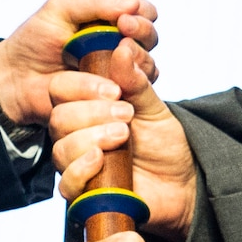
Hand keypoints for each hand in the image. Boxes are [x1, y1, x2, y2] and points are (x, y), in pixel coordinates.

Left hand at [0, 0, 158, 125]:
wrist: (15, 79)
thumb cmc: (35, 40)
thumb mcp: (59, 9)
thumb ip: (94, 2)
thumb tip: (132, 4)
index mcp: (109, 20)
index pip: (142, 12)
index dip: (143, 13)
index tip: (126, 18)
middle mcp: (118, 46)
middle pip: (150, 39)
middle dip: (143, 33)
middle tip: (125, 32)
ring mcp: (117, 73)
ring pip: (148, 66)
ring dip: (140, 60)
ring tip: (120, 58)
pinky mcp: (112, 99)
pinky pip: (134, 93)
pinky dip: (131, 84)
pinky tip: (116, 82)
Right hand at [51, 37, 197, 241]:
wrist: (181, 183)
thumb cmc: (165, 143)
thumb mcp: (154, 108)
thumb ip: (135, 82)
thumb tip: (122, 48)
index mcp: (88, 108)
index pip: (61, 89)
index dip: (82, 86)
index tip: (115, 89)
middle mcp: (77, 134)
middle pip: (59, 117)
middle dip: (91, 112)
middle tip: (126, 114)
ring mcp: (78, 163)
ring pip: (61, 147)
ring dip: (90, 137)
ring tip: (124, 134)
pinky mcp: (84, 192)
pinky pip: (66, 183)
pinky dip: (81, 170)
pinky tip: (101, 160)